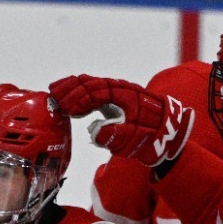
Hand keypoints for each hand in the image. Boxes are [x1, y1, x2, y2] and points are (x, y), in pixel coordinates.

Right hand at [48, 75, 193, 167]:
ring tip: (54, 91)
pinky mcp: (114, 96)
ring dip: (73, 87)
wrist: (168, 132)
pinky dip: (79, 89)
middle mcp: (122, 89)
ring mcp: (118, 91)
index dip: (81, 100)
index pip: (99, 93)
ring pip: (92, 83)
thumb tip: (95, 132)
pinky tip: (67, 95)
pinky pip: (94, 88)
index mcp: (127, 97)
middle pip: (93, 84)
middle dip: (72, 90)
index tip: (66, 109)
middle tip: (54, 98)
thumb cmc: (150, 137)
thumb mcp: (134, 141)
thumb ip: (115, 136)